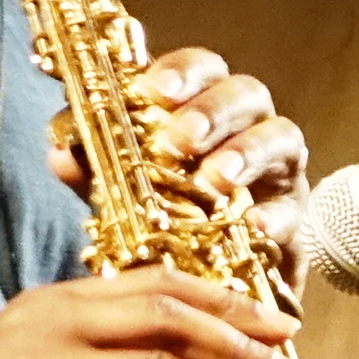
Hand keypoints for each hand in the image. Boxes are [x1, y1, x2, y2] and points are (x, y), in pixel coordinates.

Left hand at [57, 47, 308, 243]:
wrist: (215, 289)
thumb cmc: (172, 226)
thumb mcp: (123, 196)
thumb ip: (95, 171)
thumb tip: (61, 152)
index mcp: (205, 111)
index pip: (202, 69)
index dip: (181, 71)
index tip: (153, 89)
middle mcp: (248, 130)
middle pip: (247, 93)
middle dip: (214, 110)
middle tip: (180, 139)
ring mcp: (279, 174)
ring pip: (282, 138)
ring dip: (247, 153)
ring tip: (215, 180)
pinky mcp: (297, 224)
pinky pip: (296, 212)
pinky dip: (275, 217)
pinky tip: (253, 227)